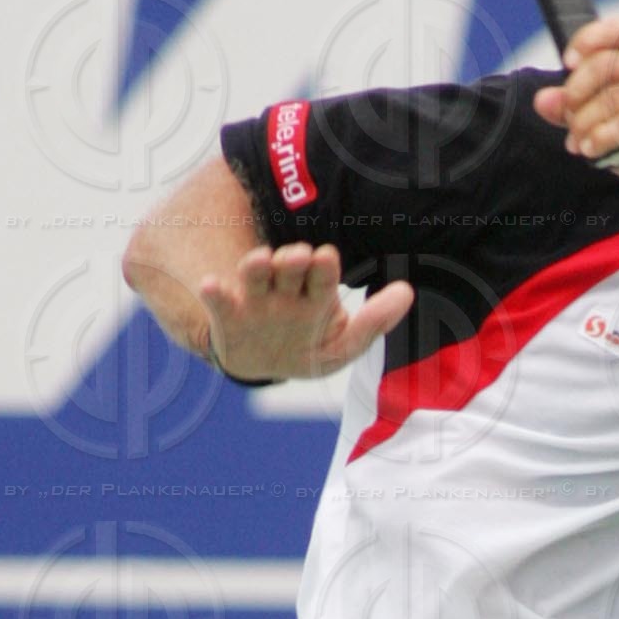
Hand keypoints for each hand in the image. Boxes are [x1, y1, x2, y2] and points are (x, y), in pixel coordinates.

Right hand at [193, 244, 412, 379]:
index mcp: (315, 294)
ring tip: (260, 259)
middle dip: (293, 262)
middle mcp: (285, 291)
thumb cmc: (309, 347)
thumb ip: (374, 322)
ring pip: (255, 278)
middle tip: (298, 254)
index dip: (324, 268)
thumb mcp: (343, 344)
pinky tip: (211, 285)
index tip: (326, 256)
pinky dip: (214, 294)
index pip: (322, 276)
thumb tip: (407, 291)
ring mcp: (255, 302)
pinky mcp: (228, 317)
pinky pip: (220, 303)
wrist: (264, 364)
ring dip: (257, 267)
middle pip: (288, 270)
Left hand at [531, 19, 618, 202]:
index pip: (617, 30)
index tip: (567, 63)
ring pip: (613, 99)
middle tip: (567, 116)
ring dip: (584, 123)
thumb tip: (542, 100)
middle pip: (607, 64)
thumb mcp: (597, 119)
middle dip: (577, 91)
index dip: (588, 40)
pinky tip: (591, 150)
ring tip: (577, 142)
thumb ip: (570, 107)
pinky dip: (600, 138)